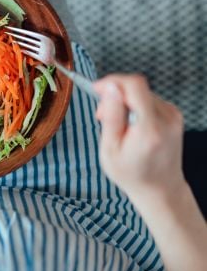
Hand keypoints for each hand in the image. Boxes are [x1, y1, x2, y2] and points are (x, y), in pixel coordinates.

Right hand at [95, 74, 206, 270]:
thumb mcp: (110, 149)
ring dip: (124, 102)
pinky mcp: (174, 115)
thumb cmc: (130, 173)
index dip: (113, 82)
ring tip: (115, 125)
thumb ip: (111, 116)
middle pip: (135, 88)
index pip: (134, 86)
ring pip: (141, 93)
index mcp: (149, 128)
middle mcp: (166, 118)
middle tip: (101, 116)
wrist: (160, 188)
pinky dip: (134, 106)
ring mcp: (173, 115)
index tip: (96, 89)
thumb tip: (111, 88)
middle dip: (114, 95)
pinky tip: (129, 125)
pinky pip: (148, 99)